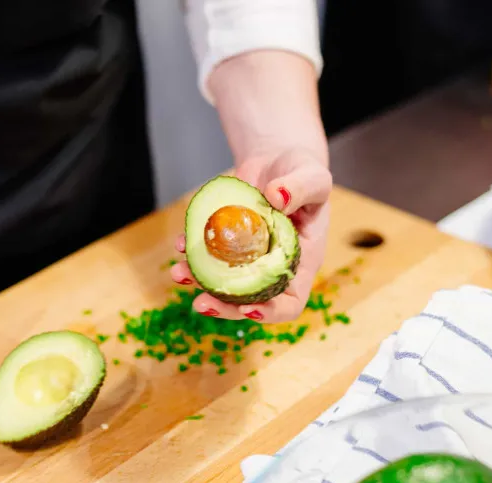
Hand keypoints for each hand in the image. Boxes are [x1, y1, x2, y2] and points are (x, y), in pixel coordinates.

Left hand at [170, 147, 330, 322]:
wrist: (276, 161)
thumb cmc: (303, 172)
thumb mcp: (313, 176)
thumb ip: (300, 188)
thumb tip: (277, 197)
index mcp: (300, 262)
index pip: (291, 302)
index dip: (271, 312)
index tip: (249, 308)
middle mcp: (271, 266)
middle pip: (250, 301)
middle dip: (224, 306)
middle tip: (201, 303)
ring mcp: (247, 257)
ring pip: (222, 282)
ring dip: (199, 281)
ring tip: (178, 272)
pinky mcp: (227, 242)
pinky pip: (207, 256)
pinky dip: (192, 253)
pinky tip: (181, 244)